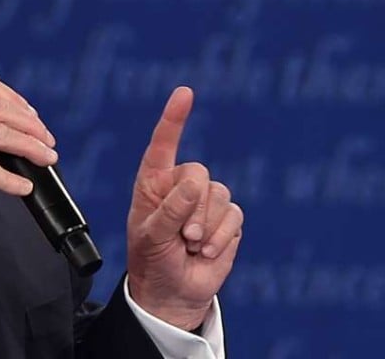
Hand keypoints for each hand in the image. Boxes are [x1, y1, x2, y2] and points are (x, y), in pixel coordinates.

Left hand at [126, 87, 243, 329]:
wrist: (173, 292)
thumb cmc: (152, 259)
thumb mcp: (150, 236)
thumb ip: (170, 209)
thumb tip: (196, 184)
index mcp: (153, 181)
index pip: (163, 144)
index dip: (174, 118)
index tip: (185, 93)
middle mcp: (181, 185)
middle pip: (198, 173)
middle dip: (191, 208)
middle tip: (180, 236)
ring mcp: (206, 201)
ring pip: (218, 195)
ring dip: (205, 227)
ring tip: (189, 245)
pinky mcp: (227, 219)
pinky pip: (234, 216)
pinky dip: (220, 238)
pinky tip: (206, 253)